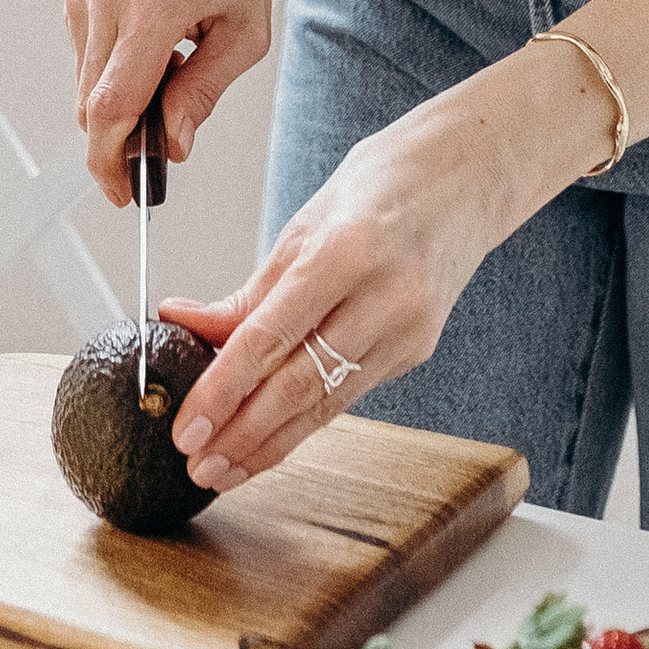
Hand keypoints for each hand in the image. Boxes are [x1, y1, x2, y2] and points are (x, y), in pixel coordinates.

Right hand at [66, 0, 276, 204]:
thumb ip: (205, 89)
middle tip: (164, 144)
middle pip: (93, 104)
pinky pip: (89, 59)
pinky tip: (154, 46)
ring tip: (176, 68)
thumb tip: (172, 141)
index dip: (113, 160)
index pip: (115, 104)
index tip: (125, 191)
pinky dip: (117, 72)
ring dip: (125, 102)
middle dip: (122, 140)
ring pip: (89, 86)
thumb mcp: (247, 24)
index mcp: (156, 2)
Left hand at [162, 49, 578, 484]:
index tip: (188, 427)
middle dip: (243, 435)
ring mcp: (409, 330)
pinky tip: (270, 440)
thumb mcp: (303, 223)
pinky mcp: (417, 350)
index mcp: (347, 251)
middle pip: (302, 385)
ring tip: (224, 471)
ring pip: (328, 403)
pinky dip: (306, 420)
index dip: (225, 389)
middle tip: (197, 465)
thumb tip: (182, 322)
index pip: (272, 336)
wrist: (466, 178)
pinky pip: (350, 392)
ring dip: (271, 444)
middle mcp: (384, 298)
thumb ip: (248, 290)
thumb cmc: (381, 185)